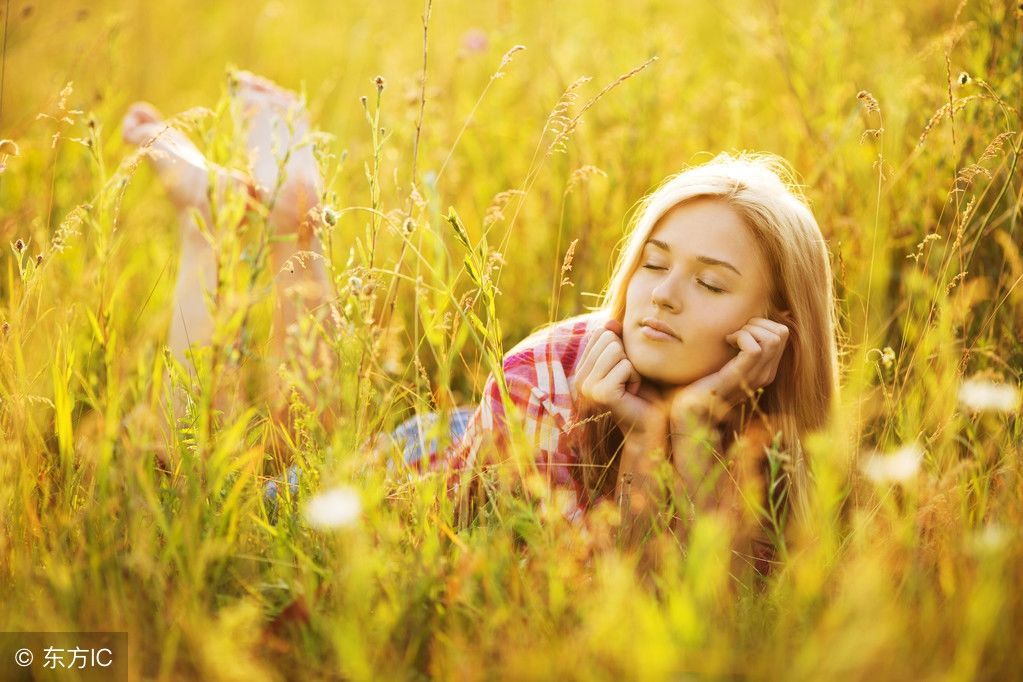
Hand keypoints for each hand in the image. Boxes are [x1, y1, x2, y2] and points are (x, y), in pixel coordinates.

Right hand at [572, 319, 668, 445]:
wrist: (649, 424)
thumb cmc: (642, 392)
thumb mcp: (628, 360)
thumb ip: (617, 340)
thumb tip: (610, 322)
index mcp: (581, 369)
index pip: (600, 333)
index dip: (620, 347)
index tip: (623, 370)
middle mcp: (579, 379)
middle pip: (608, 339)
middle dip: (627, 356)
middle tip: (628, 380)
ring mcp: (588, 388)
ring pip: (616, 350)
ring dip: (632, 367)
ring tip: (630, 386)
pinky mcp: (602, 394)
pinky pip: (626, 366)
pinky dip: (636, 377)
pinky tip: (633, 393)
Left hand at [666, 317, 789, 430]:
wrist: (694, 408)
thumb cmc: (705, 382)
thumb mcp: (728, 361)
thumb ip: (739, 346)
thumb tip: (746, 322)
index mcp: (766, 369)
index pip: (782, 334)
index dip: (763, 323)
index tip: (741, 331)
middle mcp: (766, 374)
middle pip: (781, 333)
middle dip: (758, 323)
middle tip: (737, 333)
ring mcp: (756, 377)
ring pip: (772, 339)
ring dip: (749, 330)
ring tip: (732, 338)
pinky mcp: (741, 377)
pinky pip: (754, 349)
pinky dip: (741, 338)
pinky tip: (727, 342)